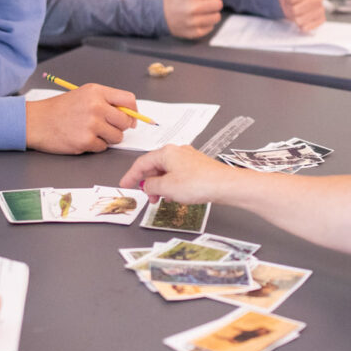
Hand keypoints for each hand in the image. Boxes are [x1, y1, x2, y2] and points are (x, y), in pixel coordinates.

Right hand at [26, 83, 137, 153]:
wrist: (35, 121)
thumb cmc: (59, 110)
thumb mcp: (84, 95)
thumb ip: (106, 101)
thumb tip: (130, 114)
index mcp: (97, 92)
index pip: (129, 99)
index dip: (134, 111)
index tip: (132, 118)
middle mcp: (96, 106)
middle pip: (126, 121)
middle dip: (120, 127)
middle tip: (106, 127)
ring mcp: (91, 124)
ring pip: (117, 137)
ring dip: (108, 138)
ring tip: (91, 132)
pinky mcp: (85, 141)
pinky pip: (103, 147)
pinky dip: (95, 146)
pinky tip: (82, 138)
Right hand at [120, 144, 241, 203]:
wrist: (224, 184)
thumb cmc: (198, 182)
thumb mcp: (167, 187)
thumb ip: (152, 186)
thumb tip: (147, 185)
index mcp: (166, 152)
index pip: (142, 163)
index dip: (131, 175)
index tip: (125, 184)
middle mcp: (177, 151)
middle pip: (155, 166)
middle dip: (149, 183)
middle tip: (148, 197)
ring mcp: (188, 158)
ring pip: (167, 171)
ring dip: (161, 185)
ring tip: (163, 199)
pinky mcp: (198, 166)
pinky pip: (178, 174)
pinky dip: (172, 184)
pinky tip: (176, 195)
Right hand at [162, 0, 222, 37]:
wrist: (160, 14)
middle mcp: (192, 8)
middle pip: (218, 5)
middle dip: (211, 3)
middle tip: (200, 3)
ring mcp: (193, 22)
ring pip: (216, 17)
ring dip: (210, 14)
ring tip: (199, 12)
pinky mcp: (194, 33)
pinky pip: (211, 28)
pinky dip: (205, 24)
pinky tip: (195, 21)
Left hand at [276, 0, 324, 30]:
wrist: (289, 2)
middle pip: (297, 9)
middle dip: (290, 8)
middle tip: (291, 4)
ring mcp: (320, 9)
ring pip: (301, 19)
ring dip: (294, 17)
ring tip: (295, 10)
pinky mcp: (321, 20)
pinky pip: (308, 27)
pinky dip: (302, 25)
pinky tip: (301, 19)